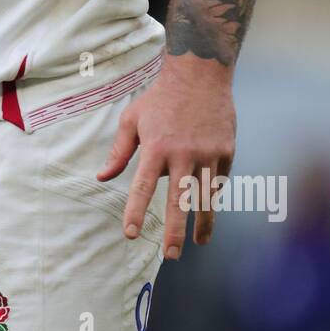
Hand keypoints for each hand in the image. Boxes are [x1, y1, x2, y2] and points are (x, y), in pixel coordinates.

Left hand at [96, 56, 235, 259]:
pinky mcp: (227, 152)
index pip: (142, 187)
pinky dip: (212, 195)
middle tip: (170, 256)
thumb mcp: (132, 120)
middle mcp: (183, 154)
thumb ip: (119, 152)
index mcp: (155, 147)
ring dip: (203, 223)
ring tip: (199, 242)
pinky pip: (218, 180)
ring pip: (206, 197)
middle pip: (179, 201)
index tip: (130, 234)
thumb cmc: (160, 99)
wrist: (200, 74)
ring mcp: (208, 154)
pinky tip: (208, 206)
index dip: (135, 212)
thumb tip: (102, 178)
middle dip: (175, 232)